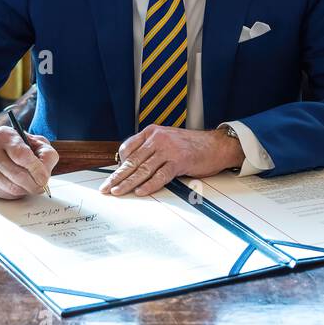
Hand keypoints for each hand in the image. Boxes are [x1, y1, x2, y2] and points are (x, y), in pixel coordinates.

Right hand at [0, 127, 57, 198]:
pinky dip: (16, 194)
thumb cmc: (20, 147)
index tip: (44, 178)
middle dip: (34, 184)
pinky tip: (19, 185)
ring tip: (31, 184)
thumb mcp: (37, 143)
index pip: (21, 155)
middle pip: (17, 174)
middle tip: (42, 186)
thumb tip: (44, 174)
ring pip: (11, 187)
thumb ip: (46, 154)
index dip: (36, 169)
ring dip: (26, 190)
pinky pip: (5, 194)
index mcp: (4, 135)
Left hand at [99, 125, 241, 196]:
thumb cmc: (192, 146)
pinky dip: (149, 185)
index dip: (119, 165)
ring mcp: (169, 149)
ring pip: (143, 169)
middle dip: (117, 176)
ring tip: (118, 192)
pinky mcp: (179, 160)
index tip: (111, 177)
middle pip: (133, 160)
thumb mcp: (168, 140)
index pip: (128, 148)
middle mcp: (158, 138)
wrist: (217, 145)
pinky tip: (140, 191)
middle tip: (106, 188)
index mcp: (152, 132)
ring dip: (128, 183)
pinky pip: (160, 175)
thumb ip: (151, 150)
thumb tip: (133, 168)